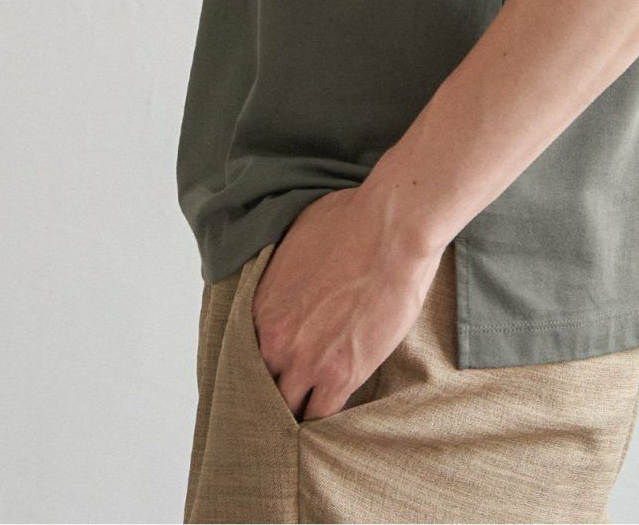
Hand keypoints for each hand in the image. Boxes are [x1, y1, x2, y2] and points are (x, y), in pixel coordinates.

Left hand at [251, 184, 444, 421]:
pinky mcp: (342, 374)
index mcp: (261, 307)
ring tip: (306, 409)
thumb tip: (288, 277)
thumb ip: (282, 273)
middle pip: (262, 387)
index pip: (247, 354)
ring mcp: (307, 361)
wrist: (391, 228)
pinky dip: (323, 418)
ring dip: (297, 408)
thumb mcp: (296, 238)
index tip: (275, 366)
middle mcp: (276, 340)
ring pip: (287, 408)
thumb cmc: (350, 221)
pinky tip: (328, 415)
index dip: (263, 362)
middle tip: (286, 395)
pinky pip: (321, 414)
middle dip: (274, 391)